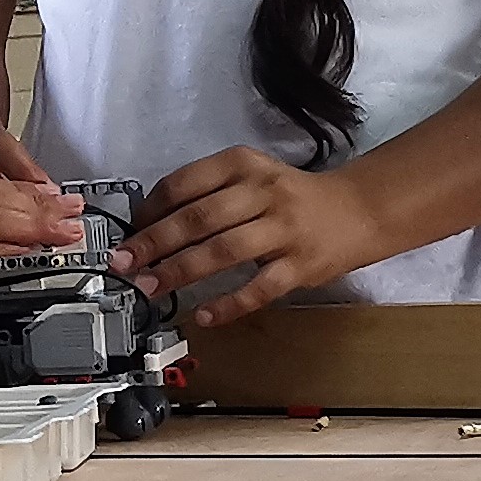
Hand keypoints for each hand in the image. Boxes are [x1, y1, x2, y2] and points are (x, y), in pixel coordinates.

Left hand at [117, 147, 396, 328]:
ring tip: (149, 287)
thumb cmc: (290, 197)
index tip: (127, 230)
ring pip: (224, 251)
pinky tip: (202, 315)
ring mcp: (284, 230)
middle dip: (154, 241)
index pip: (185, 183)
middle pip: (199, 218)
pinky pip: (260, 288)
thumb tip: (149, 222)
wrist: (358, 210)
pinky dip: (229, 303)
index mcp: (243, 165)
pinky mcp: (301, 265)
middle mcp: (263, 192)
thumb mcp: (249, 178)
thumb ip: (207, 193)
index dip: (150, 208)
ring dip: (181, 271)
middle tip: (122, 263)